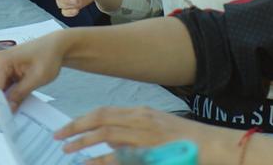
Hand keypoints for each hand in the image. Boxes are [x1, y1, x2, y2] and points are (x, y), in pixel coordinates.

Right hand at [0, 32, 67, 111]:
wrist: (54, 46)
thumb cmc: (48, 56)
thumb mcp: (36, 78)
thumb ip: (20, 94)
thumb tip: (8, 108)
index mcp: (0, 61)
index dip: (0, 106)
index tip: (10, 117)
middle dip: (2, 104)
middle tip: (17, 111)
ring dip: (6, 100)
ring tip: (21, 102)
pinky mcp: (1, 71)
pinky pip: (0, 89)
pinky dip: (8, 95)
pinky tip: (20, 96)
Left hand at [55, 107, 224, 160]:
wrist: (213, 146)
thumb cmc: (186, 142)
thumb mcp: (157, 131)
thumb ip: (133, 134)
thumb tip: (110, 144)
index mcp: (141, 113)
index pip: (105, 112)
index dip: (84, 119)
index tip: (68, 127)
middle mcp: (141, 119)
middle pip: (101, 118)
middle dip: (76, 126)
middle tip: (59, 135)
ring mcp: (146, 134)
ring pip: (106, 132)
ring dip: (84, 140)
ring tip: (67, 149)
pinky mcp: (150, 150)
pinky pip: (120, 155)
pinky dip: (102, 159)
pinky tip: (88, 163)